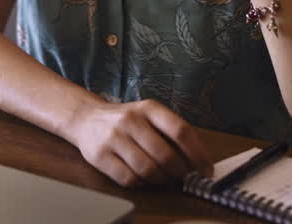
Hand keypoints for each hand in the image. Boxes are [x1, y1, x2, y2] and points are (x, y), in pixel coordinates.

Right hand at [67, 99, 212, 187]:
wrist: (86, 118)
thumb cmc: (126, 120)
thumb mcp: (149, 115)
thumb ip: (171, 132)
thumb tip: (198, 161)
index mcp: (148, 108)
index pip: (180, 130)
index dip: (197, 154)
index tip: (205, 169)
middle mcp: (130, 119)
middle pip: (165, 155)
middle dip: (179, 172)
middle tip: (183, 177)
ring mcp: (113, 137)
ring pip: (148, 170)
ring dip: (161, 180)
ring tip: (163, 178)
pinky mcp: (99, 155)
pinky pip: (128, 178)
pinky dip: (140, 183)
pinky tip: (142, 178)